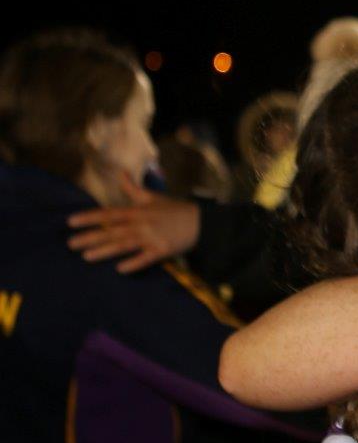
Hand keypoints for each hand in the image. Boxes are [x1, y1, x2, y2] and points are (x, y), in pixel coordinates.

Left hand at [67, 172, 199, 272]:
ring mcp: (152, 238)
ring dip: (105, 251)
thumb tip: (120, 172)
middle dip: (91, 237)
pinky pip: (146, 258)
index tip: (71, 221)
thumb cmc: (174, 210)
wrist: (201, 222)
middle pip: (112, 231)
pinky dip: (134, 263)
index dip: (89, 217)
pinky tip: (120, 269)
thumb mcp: (152, 197)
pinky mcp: (163, 251)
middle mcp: (142, 224)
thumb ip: (132, 188)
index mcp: (138, 211)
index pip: (109, 214)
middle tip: (70, 243)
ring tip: (86, 257)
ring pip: (125, 245)